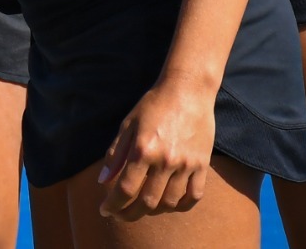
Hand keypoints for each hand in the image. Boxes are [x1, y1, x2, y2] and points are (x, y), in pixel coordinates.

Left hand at [97, 79, 214, 219]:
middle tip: (121, 215)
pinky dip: (181, 206)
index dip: (113, 205)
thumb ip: (115, 153)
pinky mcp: (202, 165)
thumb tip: (103, 181)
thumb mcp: (128, 124)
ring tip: (143, 208)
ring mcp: (186, 164)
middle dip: (129, 213)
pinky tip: (170, 204)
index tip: (105, 210)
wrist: (188, 90)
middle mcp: (165, 160)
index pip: (125, 189)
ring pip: (169, 203)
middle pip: (147, 202)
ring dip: (153, 211)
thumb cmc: (153, 104)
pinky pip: (193, 196)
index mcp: (143, 149)